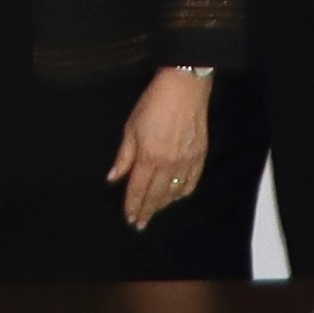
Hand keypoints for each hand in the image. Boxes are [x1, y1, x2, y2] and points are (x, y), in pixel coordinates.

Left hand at [109, 67, 210, 232]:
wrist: (185, 88)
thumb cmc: (153, 103)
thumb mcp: (131, 127)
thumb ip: (123, 156)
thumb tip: (113, 178)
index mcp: (148, 157)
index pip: (138, 189)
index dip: (133, 206)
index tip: (130, 218)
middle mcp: (168, 165)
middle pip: (156, 195)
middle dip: (147, 211)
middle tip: (140, 224)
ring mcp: (186, 162)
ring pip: (174, 192)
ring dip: (163, 204)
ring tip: (155, 211)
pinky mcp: (200, 156)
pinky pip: (191, 182)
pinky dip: (182, 193)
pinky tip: (176, 196)